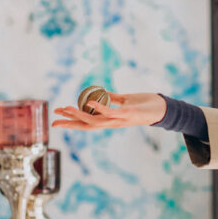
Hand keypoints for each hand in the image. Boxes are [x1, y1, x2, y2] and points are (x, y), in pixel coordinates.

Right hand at [51, 92, 166, 130]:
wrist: (163, 109)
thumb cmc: (145, 105)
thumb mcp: (127, 100)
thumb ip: (114, 98)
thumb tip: (103, 93)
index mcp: (110, 120)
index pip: (87, 123)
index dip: (71, 122)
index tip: (56, 120)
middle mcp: (112, 123)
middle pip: (86, 125)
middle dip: (70, 122)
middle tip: (54, 118)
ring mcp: (119, 120)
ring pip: (95, 121)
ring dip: (80, 115)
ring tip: (66, 108)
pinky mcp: (127, 114)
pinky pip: (110, 112)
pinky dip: (99, 108)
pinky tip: (89, 102)